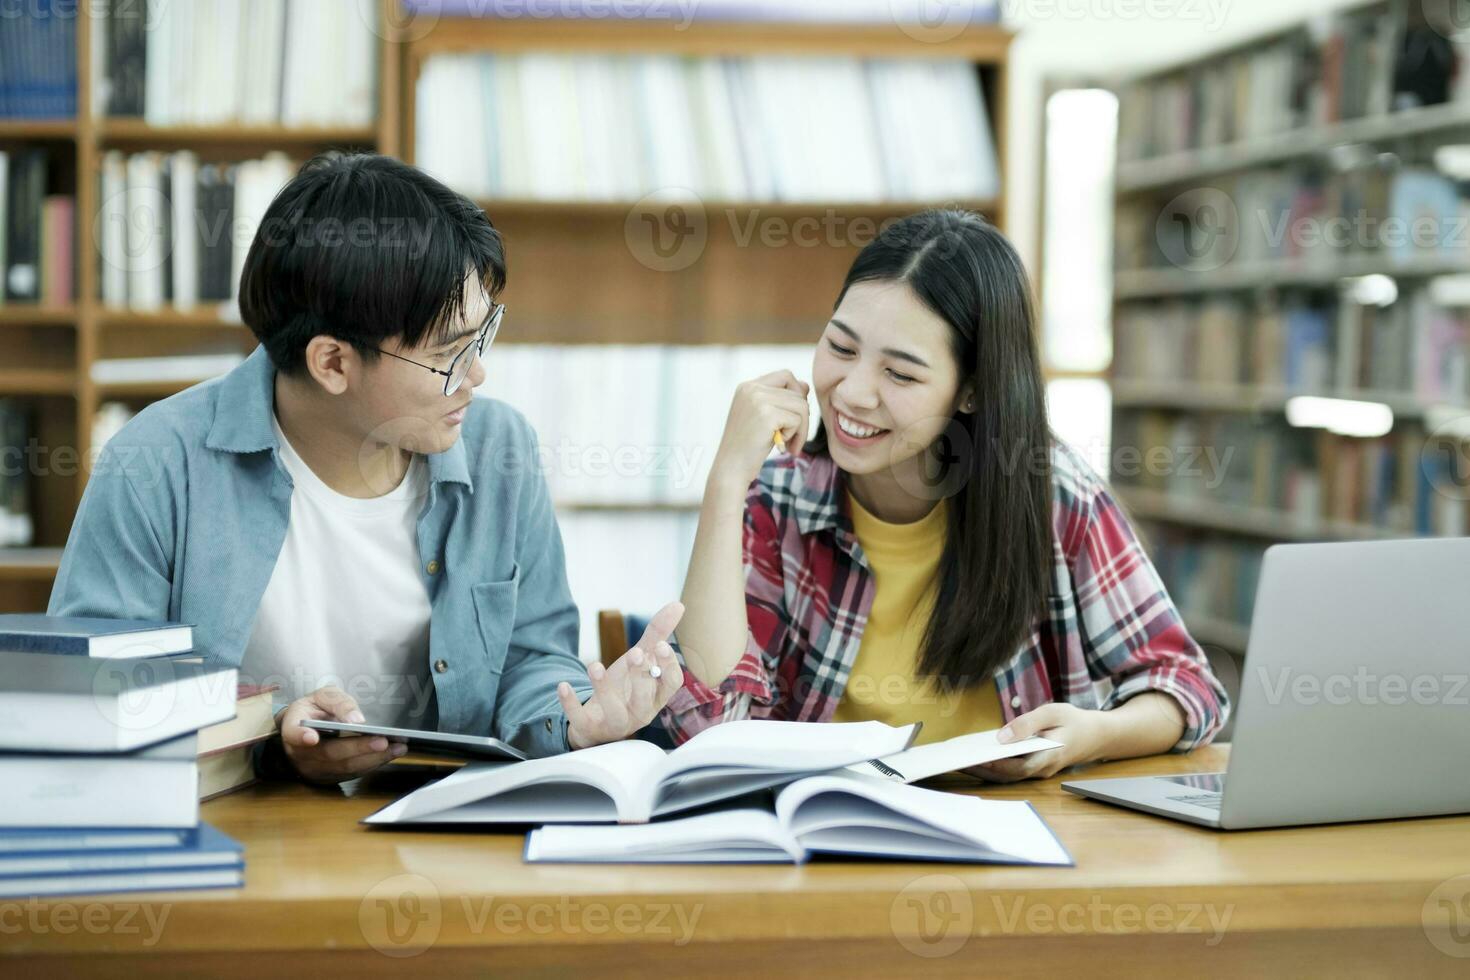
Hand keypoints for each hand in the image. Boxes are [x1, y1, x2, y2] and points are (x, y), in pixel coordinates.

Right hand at [277, 686, 405, 783]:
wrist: (306, 728)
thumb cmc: (315, 710)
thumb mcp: (323, 696)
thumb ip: (338, 703)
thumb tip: (356, 719)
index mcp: (293, 727)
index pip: (293, 734)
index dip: (301, 736)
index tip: (311, 738)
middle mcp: (300, 753)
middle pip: (329, 753)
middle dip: (358, 748)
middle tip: (382, 741)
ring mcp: (314, 769)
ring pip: (343, 767)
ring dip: (372, 758)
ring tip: (397, 747)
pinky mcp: (329, 777)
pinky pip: (352, 773)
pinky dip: (373, 764)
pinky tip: (390, 754)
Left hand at [558, 602, 685, 749]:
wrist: (597, 720)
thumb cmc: (626, 686)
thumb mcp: (640, 659)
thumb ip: (658, 634)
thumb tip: (678, 605)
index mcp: (656, 696)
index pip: (671, 684)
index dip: (668, 666)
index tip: (660, 646)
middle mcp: (639, 712)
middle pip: (645, 699)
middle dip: (640, 676)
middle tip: (635, 653)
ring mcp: (614, 723)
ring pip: (615, 712)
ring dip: (604, 689)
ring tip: (594, 665)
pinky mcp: (590, 728)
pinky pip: (581, 719)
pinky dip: (571, 704)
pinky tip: (563, 685)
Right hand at [709, 371, 809, 494]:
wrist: (730, 469)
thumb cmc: (747, 447)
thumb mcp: (763, 418)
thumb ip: (781, 400)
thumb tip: (805, 385)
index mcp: (747, 386)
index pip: (786, 376)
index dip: (797, 395)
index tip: (792, 418)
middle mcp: (751, 388)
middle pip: (797, 392)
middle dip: (801, 417)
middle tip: (792, 438)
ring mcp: (758, 399)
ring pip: (801, 406)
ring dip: (800, 428)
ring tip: (787, 444)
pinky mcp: (767, 415)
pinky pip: (798, 420)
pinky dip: (796, 436)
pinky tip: (782, 446)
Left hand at [963, 703, 1110, 782]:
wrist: (1096, 735)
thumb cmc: (1074, 721)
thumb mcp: (1053, 713)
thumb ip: (1028, 724)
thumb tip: (1002, 736)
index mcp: (1048, 757)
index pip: (1015, 768)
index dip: (993, 766)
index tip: (971, 759)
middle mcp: (1041, 770)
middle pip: (1006, 775)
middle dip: (980, 769)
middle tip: (955, 761)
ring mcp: (1038, 772)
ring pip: (1007, 775)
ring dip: (984, 770)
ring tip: (959, 759)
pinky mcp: (1033, 768)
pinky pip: (1010, 770)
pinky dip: (993, 766)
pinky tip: (976, 756)